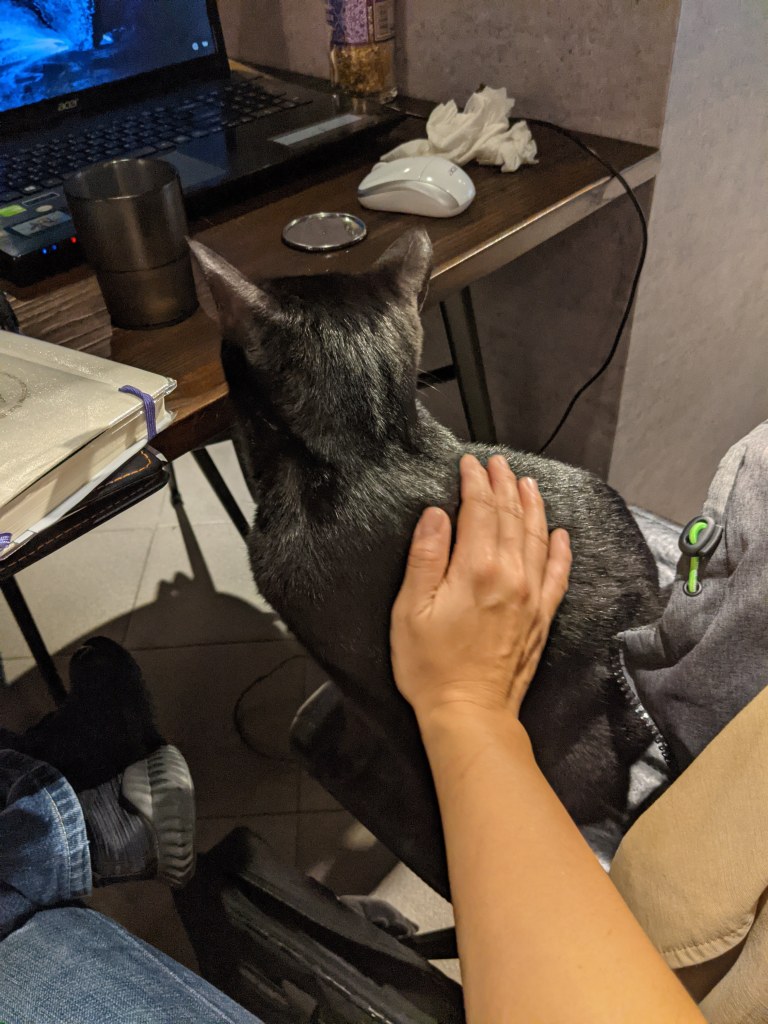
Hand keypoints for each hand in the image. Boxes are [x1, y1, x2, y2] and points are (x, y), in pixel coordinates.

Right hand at [390, 454, 570, 722]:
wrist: (470, 712)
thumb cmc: (431, 666)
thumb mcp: (411, 609)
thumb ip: (425, 557)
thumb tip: (436, 514)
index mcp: (476, 569)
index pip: (479, 510)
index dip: (474, 482)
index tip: (468, 464)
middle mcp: (511, 576)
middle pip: (510, 517)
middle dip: (503, 485)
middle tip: (496, 463)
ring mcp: (532, 596)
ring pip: (536, 537)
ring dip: (531, 506)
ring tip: (526, 483)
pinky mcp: (542, 616)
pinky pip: (558, 573)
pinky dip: (560, 549)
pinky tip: (560, 534)